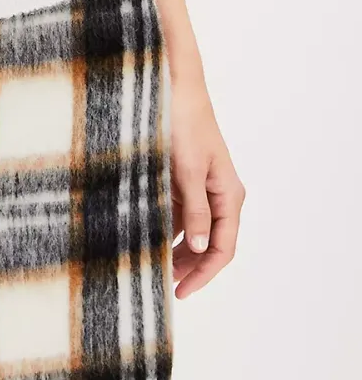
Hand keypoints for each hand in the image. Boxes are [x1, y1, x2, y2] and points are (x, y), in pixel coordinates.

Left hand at [169, 72, 245, 297]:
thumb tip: (202, 248)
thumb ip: (195, 211)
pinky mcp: (185, 178)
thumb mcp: (188, 171)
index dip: (204, 273)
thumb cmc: (184, 124)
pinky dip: (169, 226)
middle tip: (164, 281)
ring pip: (195, 229)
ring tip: (155, 262)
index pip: (223, 247)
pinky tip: (151, 234)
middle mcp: (220, 194)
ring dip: (179, 247)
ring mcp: (202, 186)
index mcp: (228, 195)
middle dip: (190, 265)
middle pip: (210, 242)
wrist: (174, 88)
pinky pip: (181, 212)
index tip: (181, 292)